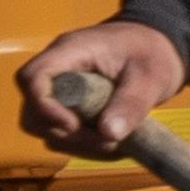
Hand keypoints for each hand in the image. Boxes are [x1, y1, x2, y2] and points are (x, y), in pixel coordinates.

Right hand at [18, 20, 186, 155]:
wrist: (156, 45)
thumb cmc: (151, 51)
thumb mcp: (150, 76)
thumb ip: (132, 102)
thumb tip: (109, 134)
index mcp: (70, 51)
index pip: (33, 78)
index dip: (45, 107)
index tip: (74, 126)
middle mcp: (57, 70)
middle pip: (33, 110)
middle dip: (65, 134)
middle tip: (107, 141)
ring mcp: (60, 89)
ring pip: (44, 126)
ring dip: (75, 143)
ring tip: (114, 144)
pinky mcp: (68, 105)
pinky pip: (62, 132)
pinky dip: (82, 144)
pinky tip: (112, 143)